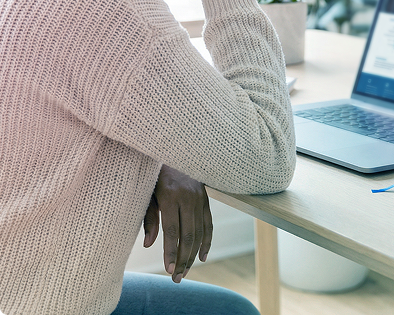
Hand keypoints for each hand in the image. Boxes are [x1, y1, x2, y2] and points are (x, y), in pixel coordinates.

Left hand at [143, 165, 212, 282]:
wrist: (173, 151)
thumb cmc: (154, 174)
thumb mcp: (147, 192)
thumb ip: (149, 218)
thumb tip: (149, 245)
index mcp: (170, 195)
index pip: (172, 231)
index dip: (171, 252)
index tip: (169, 270)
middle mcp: (188, 197)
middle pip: (188, 235)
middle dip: (183, 259)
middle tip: (178, 278)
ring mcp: (199, 197)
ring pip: (200, 231)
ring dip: (194, 254)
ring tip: (186, 271)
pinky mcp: (206, 198)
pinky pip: (209, 223)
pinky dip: (207, 241)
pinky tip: (203, 257)